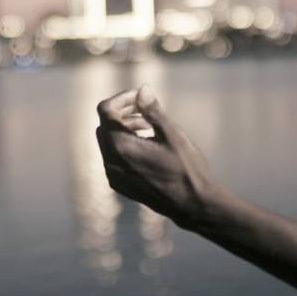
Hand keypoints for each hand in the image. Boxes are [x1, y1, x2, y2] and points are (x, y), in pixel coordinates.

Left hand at [95, 86, 215, 228]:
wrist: (192, 206)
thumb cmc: (186, 169)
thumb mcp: (172, 134)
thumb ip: (153, 111)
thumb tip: (142, 89)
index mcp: (121, 147)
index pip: (105, 110)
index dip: (122, 98)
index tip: (141, 98)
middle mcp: (111, 163)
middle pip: (104, 125)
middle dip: (122, 113)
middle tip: (146, 112)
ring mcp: (113, 176)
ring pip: (107, 141)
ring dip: (123, 129)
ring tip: (150, 128)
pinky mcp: (120, 185)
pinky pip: (112, 157)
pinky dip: (124, 146)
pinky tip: (147, 147)